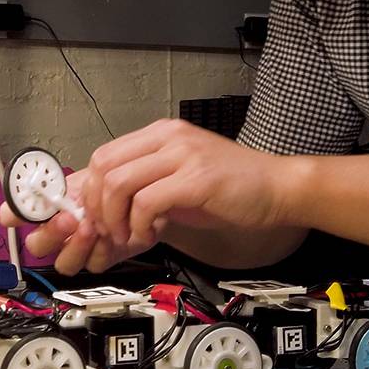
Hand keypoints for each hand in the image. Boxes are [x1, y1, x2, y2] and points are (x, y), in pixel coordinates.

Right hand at [0, 171, 158, 274]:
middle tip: (67, 218)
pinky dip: (100, 250)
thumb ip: (55, 186)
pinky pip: (91, 265)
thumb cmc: (109, 186)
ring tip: (91, 227)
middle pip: (37, 245)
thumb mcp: (82, 177)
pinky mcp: (99, 259)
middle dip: (50, 232)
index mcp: (47, 209)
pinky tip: (108, 236)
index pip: (16, 215)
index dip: (13, 215)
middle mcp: (57, 231)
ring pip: (63, 262)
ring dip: (76, 245)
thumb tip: (26, 187)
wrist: (140, 196)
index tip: (17, 212)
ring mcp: (77, 247)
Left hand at [78, 118, 292, 250]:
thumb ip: (147, 182)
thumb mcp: (180, 176)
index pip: (105, 154)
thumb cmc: (231, 187)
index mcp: (161, 133)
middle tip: (108, 231)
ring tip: (128, 236)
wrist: (277, 188)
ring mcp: (183, 154)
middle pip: (105, 166)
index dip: (92, 190)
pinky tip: (151, 235)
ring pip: (119, 183)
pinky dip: (140, 225)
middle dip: (97, 206)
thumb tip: (108, 204)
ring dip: (115, 218)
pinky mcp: (196, 179)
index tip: (98, 217)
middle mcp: (168, 136)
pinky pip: (147, 202)